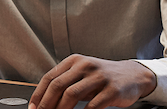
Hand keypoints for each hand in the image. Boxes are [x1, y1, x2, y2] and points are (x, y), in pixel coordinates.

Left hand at [28, 55, 155, 108]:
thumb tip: (44, 100)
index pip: (49, 77)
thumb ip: (66, 82)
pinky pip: (92, 105)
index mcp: (74, 61)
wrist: (133, 75)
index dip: (39, 94)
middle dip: (46, 104)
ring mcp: (99, 77)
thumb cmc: (103, 77)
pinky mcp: (111, 89)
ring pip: (72, 94)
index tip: (33, 107)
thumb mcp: (83, 74)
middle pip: (58, 85)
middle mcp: (85, 65)